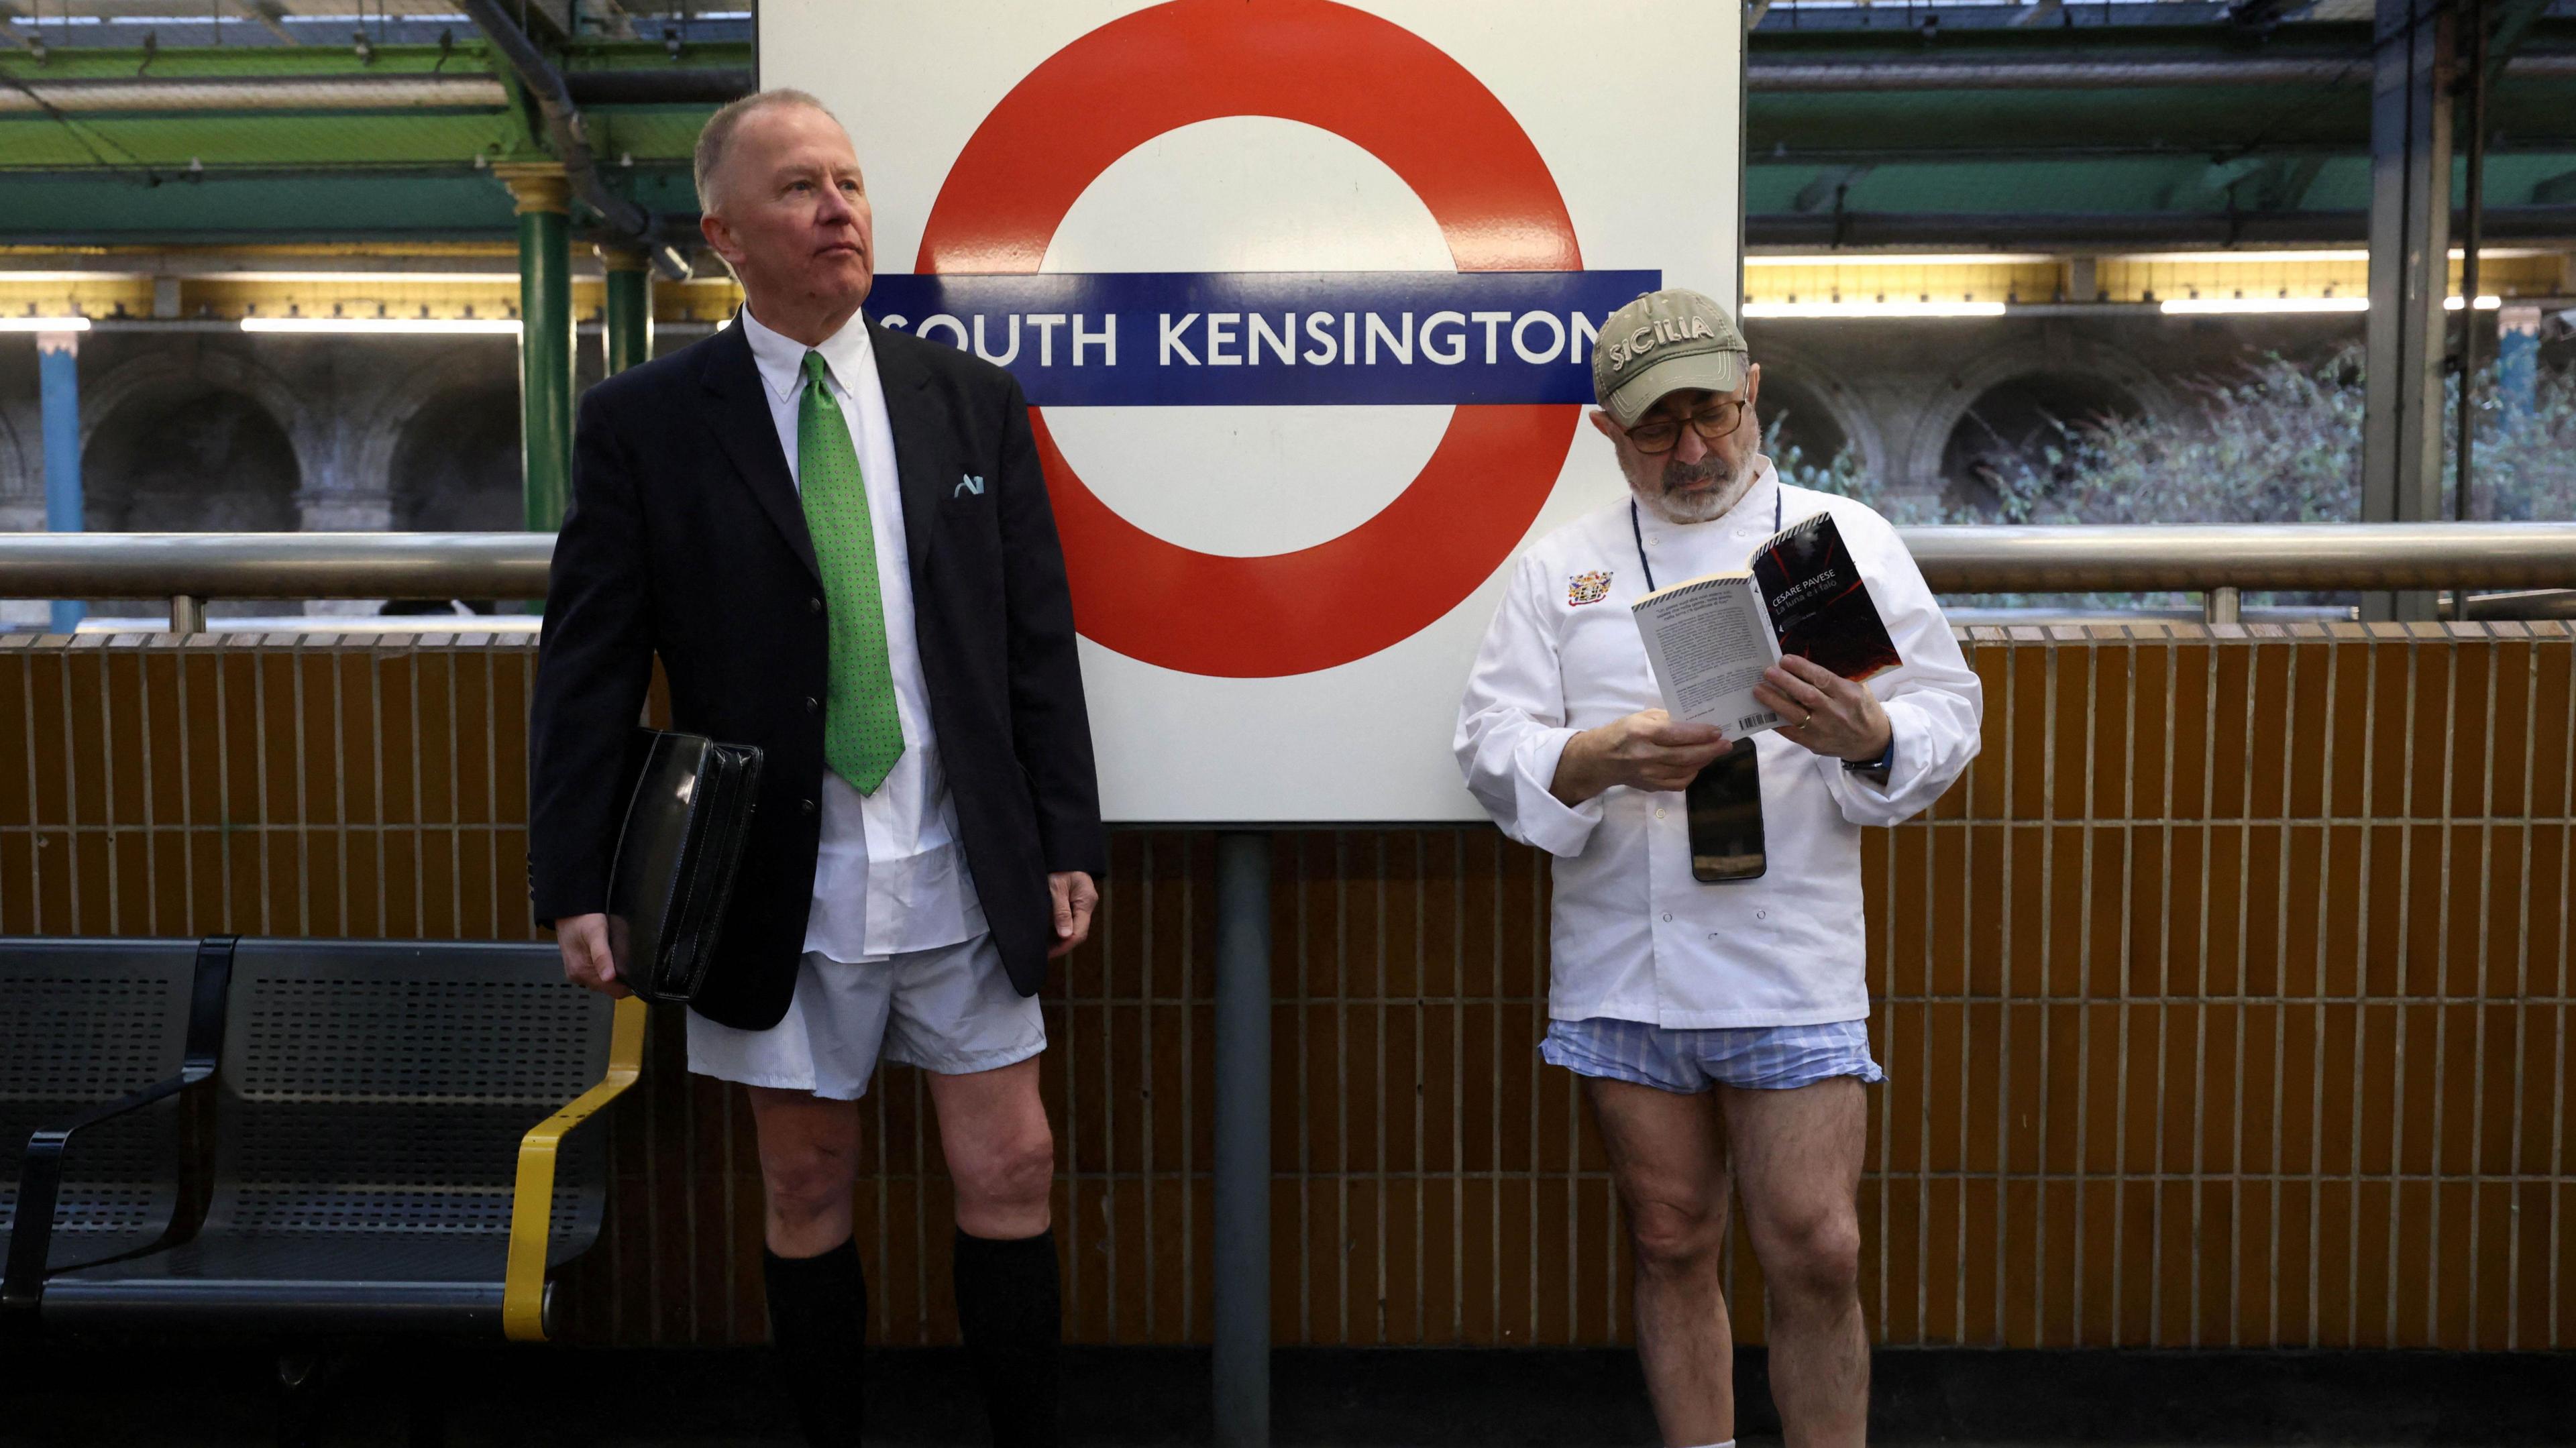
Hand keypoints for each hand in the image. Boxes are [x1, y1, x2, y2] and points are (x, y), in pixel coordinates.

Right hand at [554, 912, 630, 998]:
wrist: (568, 909)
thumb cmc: (584, 919)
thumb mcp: (596, 933)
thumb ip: (602, 955)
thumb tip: (609, 977)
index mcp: (582, 972)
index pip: (614, 991)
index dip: (628, 985)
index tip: (639, 972)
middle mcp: (578, 977)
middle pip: (610, 987)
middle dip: (622, 977)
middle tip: (629, 958)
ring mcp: (577, 973)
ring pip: (604, 981)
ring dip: (614, 972)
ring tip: (620, 955)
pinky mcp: (577, 967)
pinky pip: (597, 974)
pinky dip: (606, 967)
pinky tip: (609, 955)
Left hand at [1047, 871, 1098, 959]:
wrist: (1061, 850)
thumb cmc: (1058, 865)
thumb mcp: (1056, 887)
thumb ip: (1061, 911)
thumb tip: (1065, 935)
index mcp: (1086, 901)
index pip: (1079, 932)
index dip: (1064, 945)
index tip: (1048, 953)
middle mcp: (1086, 904)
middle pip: (1076, 932)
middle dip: (1060, 944)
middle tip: (1041, 953)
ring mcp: (1081, 903)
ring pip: (1071, 927)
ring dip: (1057, 937)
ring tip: (1040, 945)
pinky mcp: (1073, 901)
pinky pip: (1068, 919)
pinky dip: (1057, 928)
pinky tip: (1044, 933)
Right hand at [1551, 709, 1730, 805]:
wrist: (1602, 759)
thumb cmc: (1624, 732)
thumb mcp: (1642, 717)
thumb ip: (1668, 720)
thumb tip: (1697, 722)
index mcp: (1642, 733)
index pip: (1675, 734)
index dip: (1699, 733)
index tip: (1717, 730)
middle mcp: (1645, 755)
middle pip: (1684, 756)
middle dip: (1710, 750)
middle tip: (1726, 744)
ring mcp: (1648, 774)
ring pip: (1685, 771)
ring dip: (1704, 761)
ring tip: (1715, 751)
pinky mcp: (1651, 786)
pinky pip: (1679, 783)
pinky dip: (1692, 773)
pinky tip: (1698, 764)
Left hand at [1755, 654, 1891, 763]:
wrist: (1871, 742)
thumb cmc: (1862, 709)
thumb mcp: (1858, 689)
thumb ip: (1835, 678)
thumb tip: (1804, 664)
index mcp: (1849, 695)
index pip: (1822, 679)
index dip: (1802, 668)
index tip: (1784, 659)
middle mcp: (1836, 713)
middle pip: (1807, 696)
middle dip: (1784, 682)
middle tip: (1767, 671)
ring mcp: (1824, 731)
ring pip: (1795, 715)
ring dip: (1774, 701)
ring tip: (1758, 689)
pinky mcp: (1814, 743)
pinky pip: (1791, 732)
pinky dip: (1776, 721)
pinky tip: (1764, 711)